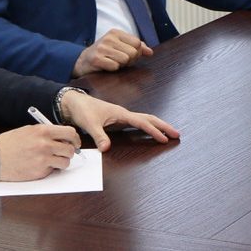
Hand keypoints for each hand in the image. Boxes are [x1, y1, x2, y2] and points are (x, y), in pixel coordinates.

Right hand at [0, 124, 80, 180]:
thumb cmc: (9, 143)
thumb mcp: (29, 130)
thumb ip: (46, 133)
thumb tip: (62, 137)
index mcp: (43, 131)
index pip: (70, 133)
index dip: (74, 139)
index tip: (74, 142)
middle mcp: (45, 144)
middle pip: (70, 149)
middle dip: (69, 151)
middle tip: (63, 153)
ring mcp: (43, 159)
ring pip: (65, 162)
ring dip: (61, 162)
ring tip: (51, 160)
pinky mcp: (40, 172)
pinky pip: (54, 170)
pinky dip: (50, 169)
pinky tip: (40, 165)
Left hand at [59, 91, 179, 151]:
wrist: (74, 102)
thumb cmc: (82, 110)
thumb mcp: (89, 124)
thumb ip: (99, 136)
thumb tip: (106, 148)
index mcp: (121, 114)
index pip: (142, 123)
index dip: (154, 131)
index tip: (164, 139)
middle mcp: (124, 114)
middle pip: (150, 118)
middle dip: (164, 126)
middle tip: (177, 134)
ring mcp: (122, 116)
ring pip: (145, 119)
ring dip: (158, 126)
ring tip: (169, 133)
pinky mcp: (119, 119)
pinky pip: (138, 123)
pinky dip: (148, 127)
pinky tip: (151, 132)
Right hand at [72, 28, 154, 76]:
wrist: (82, 62)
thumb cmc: (105, 54)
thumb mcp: (120, 46)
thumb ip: (137, 47)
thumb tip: (150, 52)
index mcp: (116, 33)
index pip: (137, 43)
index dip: (136, 53)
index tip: (127, 55)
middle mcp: (109, 38)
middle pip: (133, 53)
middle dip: (129, 60)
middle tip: (119, 61)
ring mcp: (102, 48)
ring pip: (125, 60)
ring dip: (120, 65)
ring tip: (112, 63)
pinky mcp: (96, 59)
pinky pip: (115, 66)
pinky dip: (112, 69)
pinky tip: (106, 67)